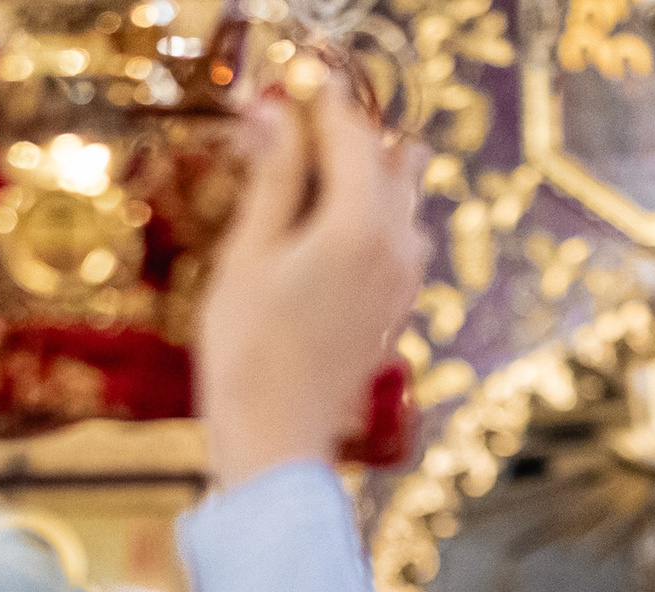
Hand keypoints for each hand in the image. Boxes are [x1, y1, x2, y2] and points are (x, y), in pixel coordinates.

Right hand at [197, 77, 425, 493]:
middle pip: (388, 157)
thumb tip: (276, 114)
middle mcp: (398, 246)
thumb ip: (272, 178)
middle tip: (291, 136)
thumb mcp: (248, 253)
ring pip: (401, 197)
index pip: (350, 130)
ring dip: (362, 176)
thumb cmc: (248, 350)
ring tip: (304, 181)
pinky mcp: (400, 306)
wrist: (278, 438)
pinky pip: (399, 237)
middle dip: (345, 135)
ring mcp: (406, 279)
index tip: (284, 90)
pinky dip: (370, 217)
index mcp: (359, 224)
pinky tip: (326, 230)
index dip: (316, 102)